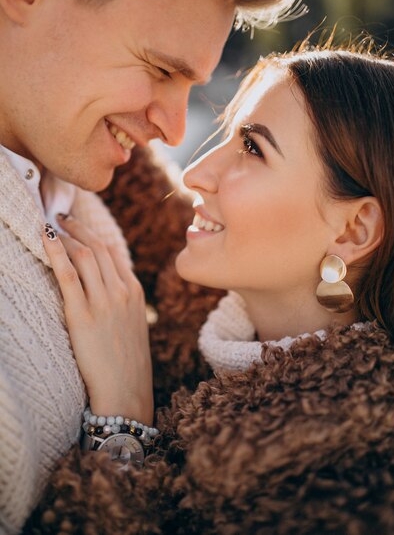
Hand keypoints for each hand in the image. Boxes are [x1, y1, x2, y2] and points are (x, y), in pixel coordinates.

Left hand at [43, 216, 153, 424]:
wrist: (127, 390)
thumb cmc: (127, 361)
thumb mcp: (132, 323)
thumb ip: (121, 300)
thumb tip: (103, 285)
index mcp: (133, 291)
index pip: (112, 251)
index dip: (92, 233)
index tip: (78, 225)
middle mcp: (121, 290)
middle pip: (97, 247)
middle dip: (78, 227)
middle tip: (61, 216)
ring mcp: (104, 302)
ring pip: (84, 256)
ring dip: (66, 235)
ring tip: (50, 226)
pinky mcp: (83, 316)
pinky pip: (68, 276)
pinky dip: (57, 253)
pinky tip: (46, 240)